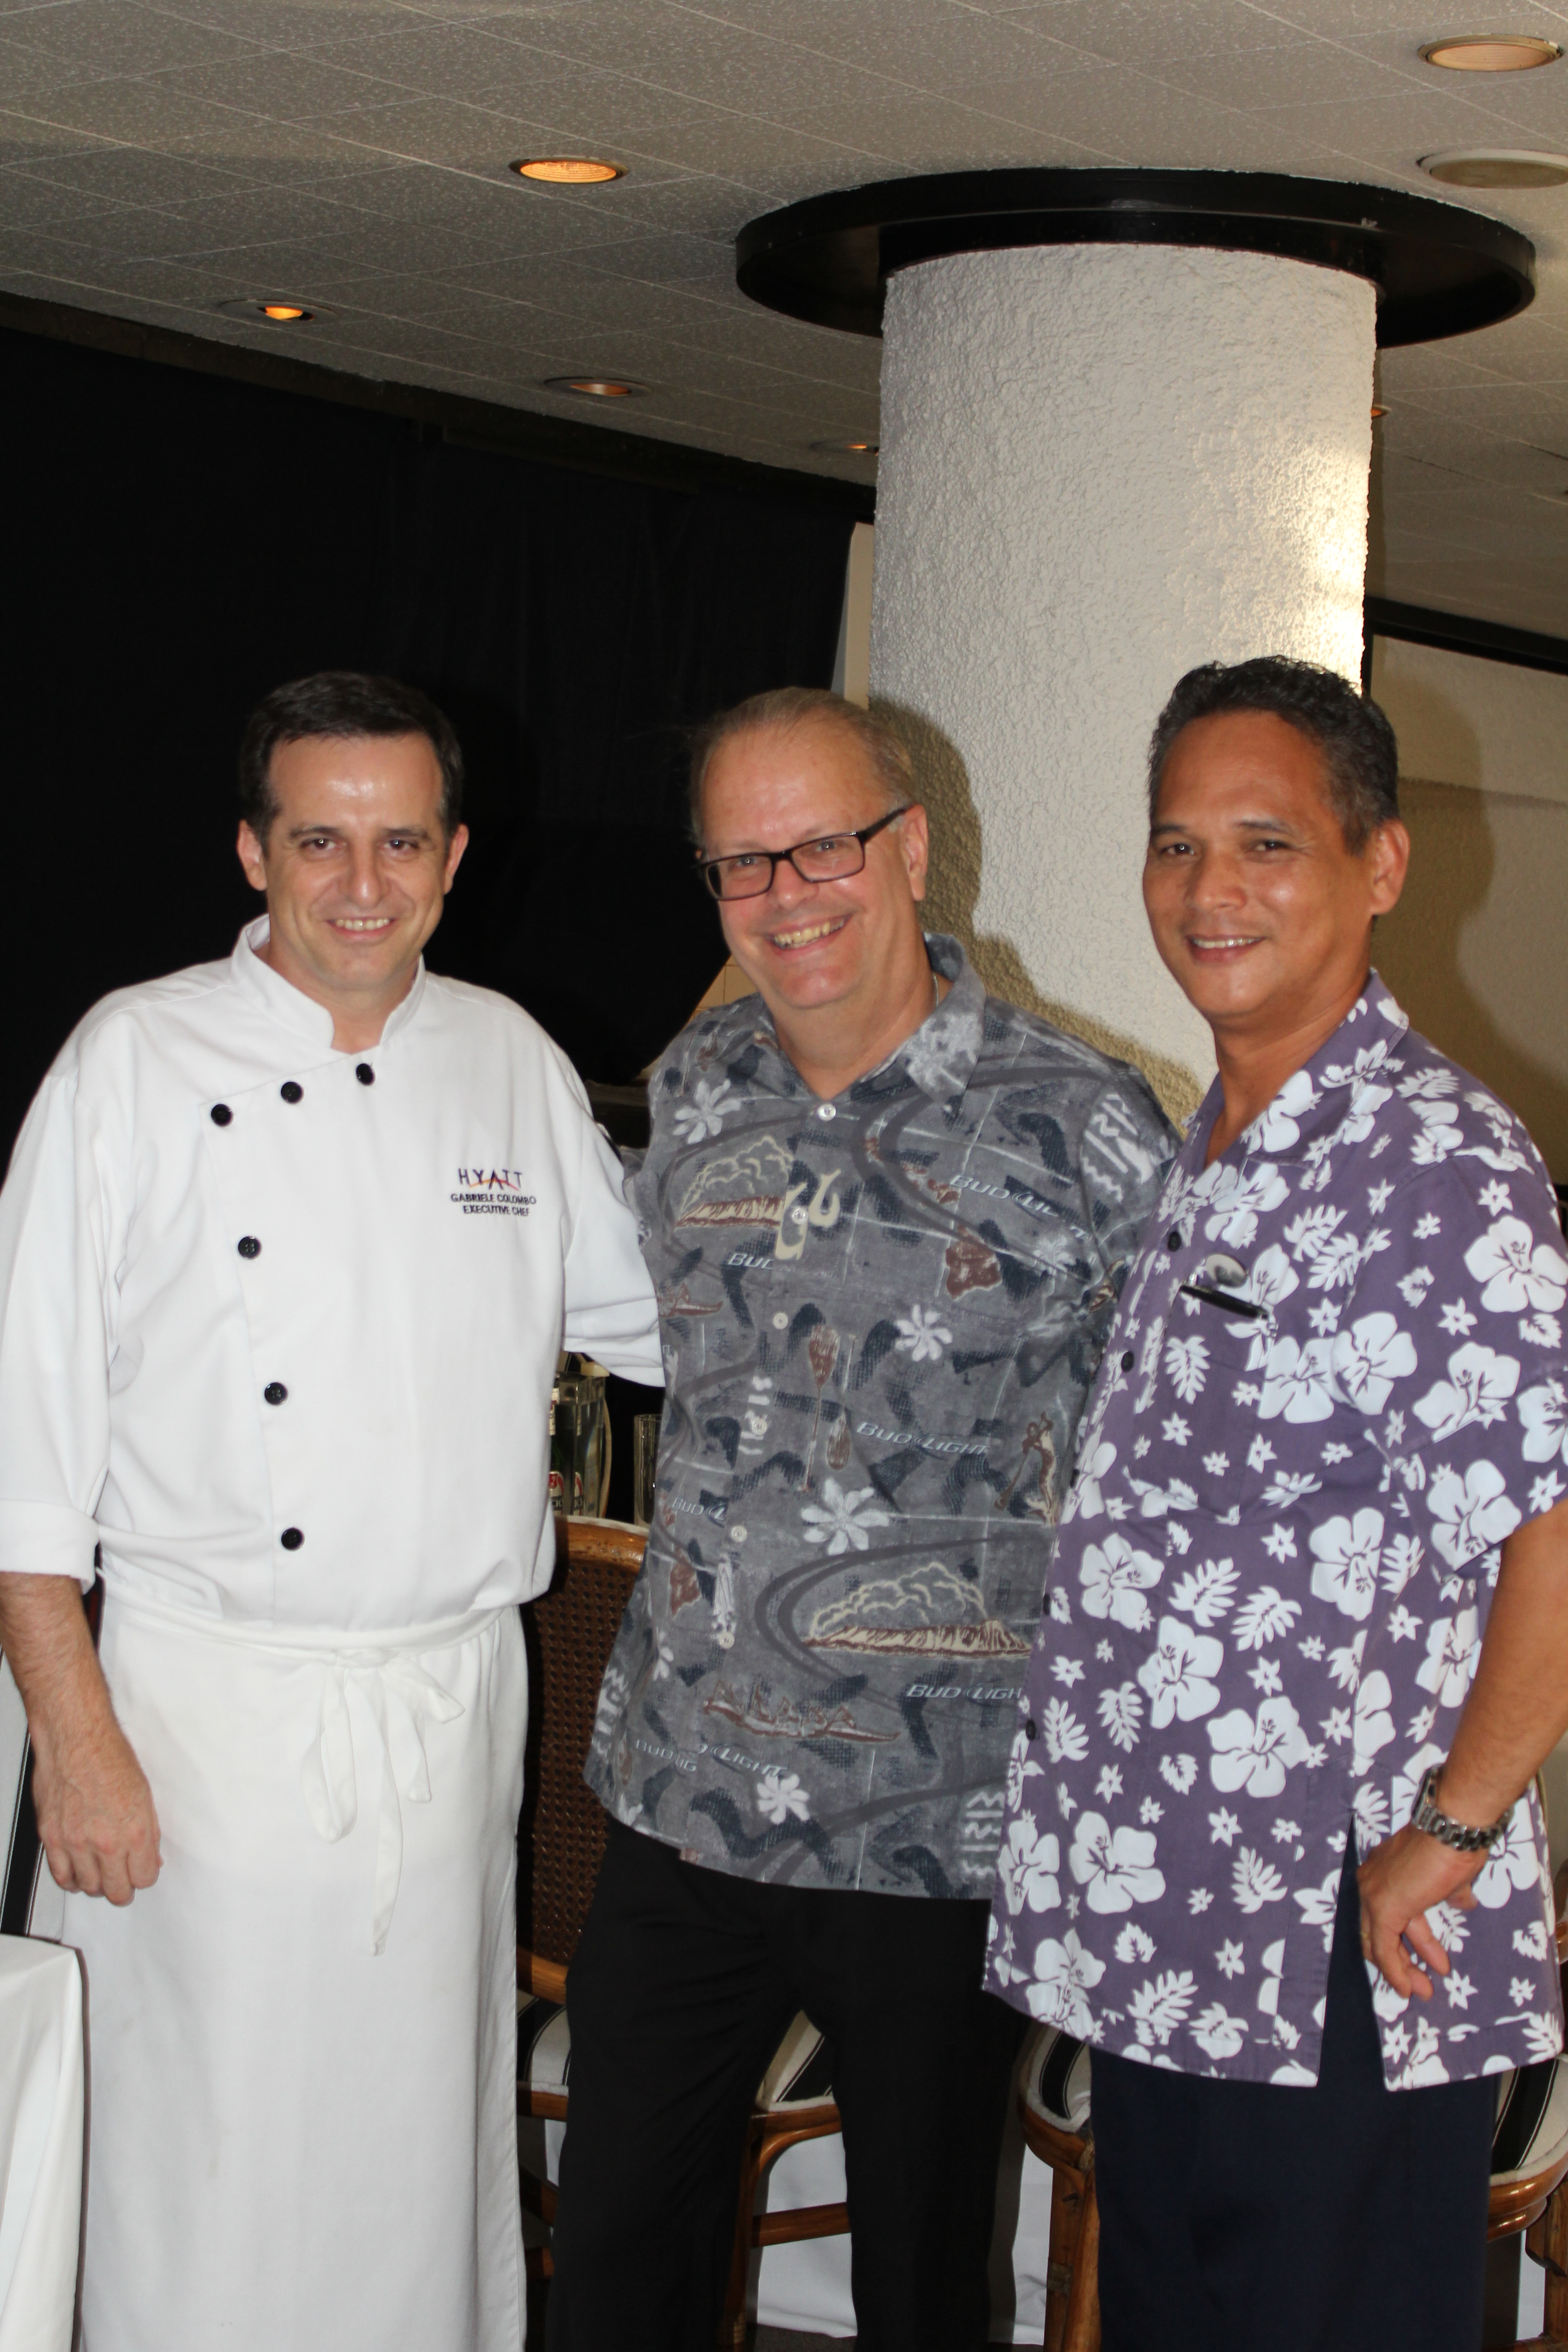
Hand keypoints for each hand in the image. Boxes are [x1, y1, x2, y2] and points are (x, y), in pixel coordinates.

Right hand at [31, 1712, 160, 1904]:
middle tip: (123, 1878)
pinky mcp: (51, 1838)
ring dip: (97, 1884)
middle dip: (123, 1887)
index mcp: (134, 1830)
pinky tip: (79, 1871)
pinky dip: (71, 1879)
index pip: (144, 1878)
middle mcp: (105, 1841)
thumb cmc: (109, 1757)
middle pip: (116, 1891)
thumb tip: (150, 1858)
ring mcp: (75, 1842)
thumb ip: (148, 1832)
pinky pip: (61, 1876)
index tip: (142, 1870)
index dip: (144, 1876)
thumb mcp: (144, 1794)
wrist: (76, 1739)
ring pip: (89, 1888)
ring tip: (101, 1872)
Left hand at [1357, 1824, 1485, 2001]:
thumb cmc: (1454, 1846)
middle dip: (1399, 1961)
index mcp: (1383, 1871)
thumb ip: (1449, 1893)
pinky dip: (1395, 1971)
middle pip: (1376, 1931)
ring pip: (1379, 1943)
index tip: (1417, 1961)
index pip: (1382, 1915)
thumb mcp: (1450, 1877)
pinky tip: (1407, 1987)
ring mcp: (1374, 1894)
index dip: (1398, 1941)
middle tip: (1420, 1983)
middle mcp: (1371, 1881)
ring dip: (1403, 1971)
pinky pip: (1384, 1948)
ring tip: (1423, 1991)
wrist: (1452, 1831)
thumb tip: (1463, 1902)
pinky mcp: (1384, 1908)